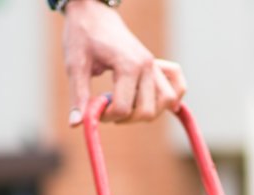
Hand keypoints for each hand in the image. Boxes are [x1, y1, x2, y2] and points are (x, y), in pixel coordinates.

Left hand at [61, 0, 186, 125]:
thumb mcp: (75, 65)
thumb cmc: (82, 35)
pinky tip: (156, 102)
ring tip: (127, 106)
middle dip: (126, 118)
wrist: (93, 12)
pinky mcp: (157, 66)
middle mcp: (147, 66)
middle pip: (147, 111)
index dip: (106, 116)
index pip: (123, 108)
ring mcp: (154, 66)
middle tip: (109, 109)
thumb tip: (77, 124)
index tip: (95, 109)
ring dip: (146, 112)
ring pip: (165, 103)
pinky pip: (178, 86)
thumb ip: (78, 96)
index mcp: (128, 65)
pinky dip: (172, 97)